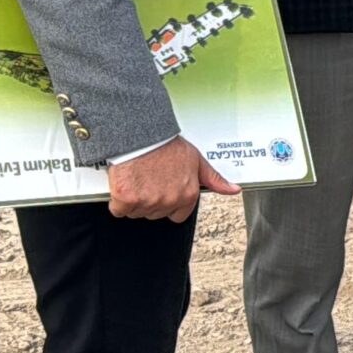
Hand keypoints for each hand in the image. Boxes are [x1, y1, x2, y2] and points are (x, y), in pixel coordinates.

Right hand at [106, 138, 238, 221]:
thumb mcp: (197, 161)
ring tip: (139, 178)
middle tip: (149, 180)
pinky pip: (119, 210)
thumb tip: (234, 190)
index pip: (178, 215)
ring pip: (137, 213)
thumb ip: (214, 179)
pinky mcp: (126, 200)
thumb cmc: (167, 146)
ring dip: (134, 200)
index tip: (163, 190)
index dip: (169, 204)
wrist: (141, 136)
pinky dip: (118, 200)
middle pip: (155, 214)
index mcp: (188, 195)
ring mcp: (147, 202)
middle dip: (151, 200)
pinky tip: (125, 183)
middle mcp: (169, 201)